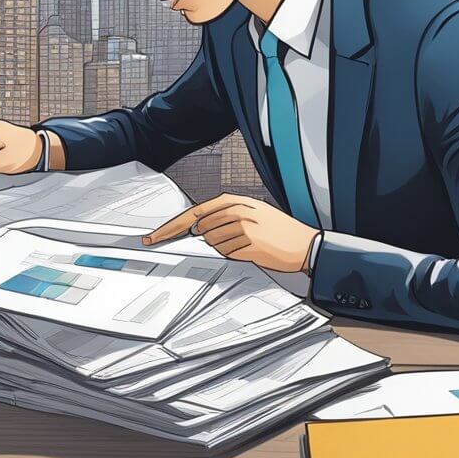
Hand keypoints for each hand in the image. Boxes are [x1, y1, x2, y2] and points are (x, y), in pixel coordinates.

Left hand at [142, 194, 318, 272]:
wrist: (305, 244)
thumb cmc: (279, 231)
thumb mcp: (252, 212)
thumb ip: (224, 216)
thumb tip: (198, 229)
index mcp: (234, 201)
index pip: (191, 213)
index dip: (169, 227)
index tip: (153, 237)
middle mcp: (235, 211)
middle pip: (200, 231)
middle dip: (207, 240)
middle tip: (231, 241)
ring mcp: (241, 228)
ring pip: (213, 245)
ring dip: (225, 248)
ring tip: (247, 244)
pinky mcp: (248, 244)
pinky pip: (226, 255)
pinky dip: (234, 256)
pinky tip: (251, 251)